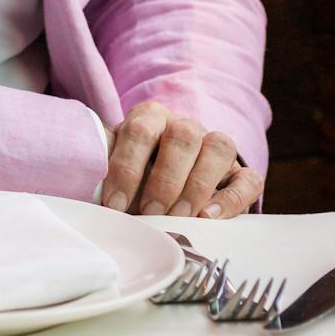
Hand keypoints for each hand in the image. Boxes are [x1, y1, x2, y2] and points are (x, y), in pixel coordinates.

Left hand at [100, 101, 262, 218]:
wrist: (169, 181)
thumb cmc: (134, 175)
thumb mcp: (115, 168)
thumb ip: (105, 172)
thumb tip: (87, 194)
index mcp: (150, 117)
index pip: (139, 131)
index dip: (126, 167)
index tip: (115, 205)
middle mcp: (185, 125)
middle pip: (182, 136)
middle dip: (165, 178)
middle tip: (151, 211)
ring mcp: (215, 145)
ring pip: (218, 147)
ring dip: (197, 185)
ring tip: (181, 217)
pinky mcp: (240, 172)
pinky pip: (247, 178)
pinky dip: (231, 198)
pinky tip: (210, 217)